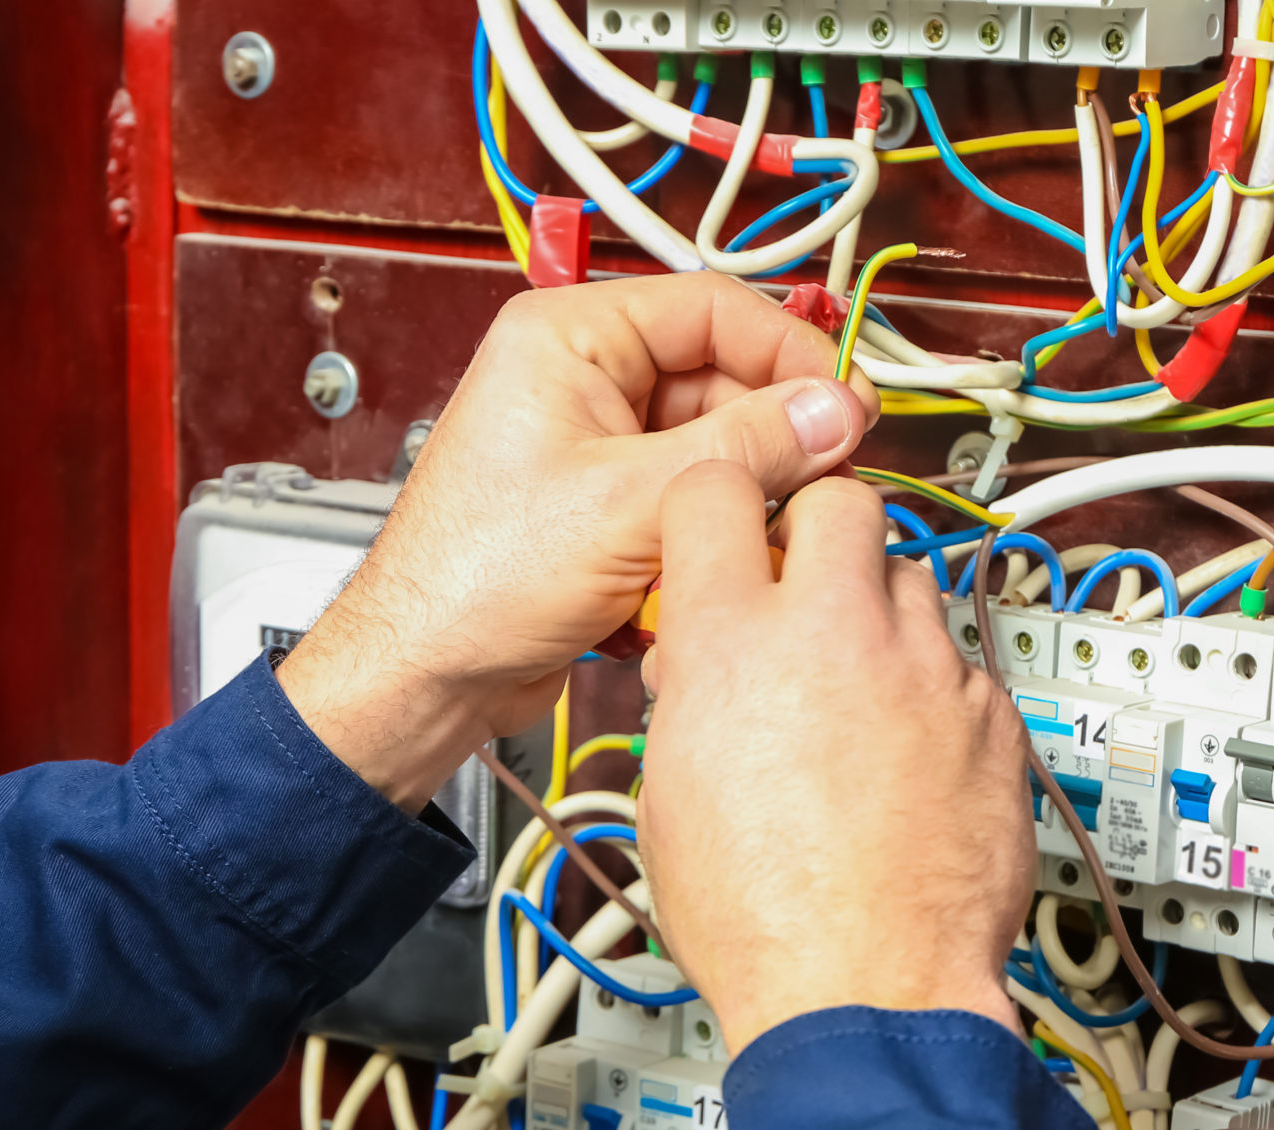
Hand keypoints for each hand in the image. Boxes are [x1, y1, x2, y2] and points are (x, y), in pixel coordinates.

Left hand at [277, 272, 876, 807]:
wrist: (425, 675)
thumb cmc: (475, 580)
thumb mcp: (633, 505)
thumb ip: (747, 450)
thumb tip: (834, 412)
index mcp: (568, 337)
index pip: (714, 309)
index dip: (791, 353)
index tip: (848, 405)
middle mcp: (580, 378)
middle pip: (721, 382)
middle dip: (770, 441)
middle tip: (823, 485)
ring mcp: (593, 445)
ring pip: (712, 451)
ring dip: (736, 501)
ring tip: (748, 543)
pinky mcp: (604, 507)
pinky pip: (685, 502)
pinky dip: (703, 536)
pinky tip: (695, 576)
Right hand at [637, 467, 1034, 1054]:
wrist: (864, 992)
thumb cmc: (760, 920)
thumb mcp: (668, 797)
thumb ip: (689, 700)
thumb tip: (701, 673)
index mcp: (730, 644)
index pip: (715, 490)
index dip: (716, 507)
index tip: (724, 534)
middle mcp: (834, 634)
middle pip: (841, 502)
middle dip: (820, 534)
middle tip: (806, 590)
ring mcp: (925, 670)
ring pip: (913, 579)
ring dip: (881, 615)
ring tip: (860, 686)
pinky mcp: (992, 716)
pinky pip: (962, 665)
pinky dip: (935, 690)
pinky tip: (911, 751)